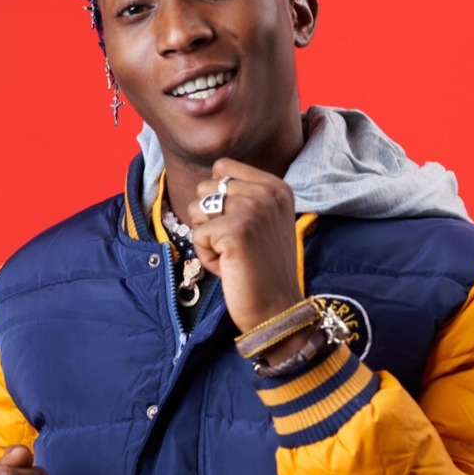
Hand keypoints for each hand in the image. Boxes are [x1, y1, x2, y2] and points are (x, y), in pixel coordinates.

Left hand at [188, 158, 302, 333]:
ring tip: (231, 255)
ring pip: (196, 209)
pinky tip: (229, 267)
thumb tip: (208, 178)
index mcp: (276, 186)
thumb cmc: (263, 268)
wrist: (277, 309)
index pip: (222, 166)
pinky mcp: (235, 231)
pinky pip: (196, 234)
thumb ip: (244, 194)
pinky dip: (206, 255)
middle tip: (234, 245)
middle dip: (209, 219)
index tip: (240, 225)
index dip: (218, 197)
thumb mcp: (264, 220)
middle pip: (205, 187)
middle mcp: (267, 192)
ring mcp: (252, 209)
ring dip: (206, 237)